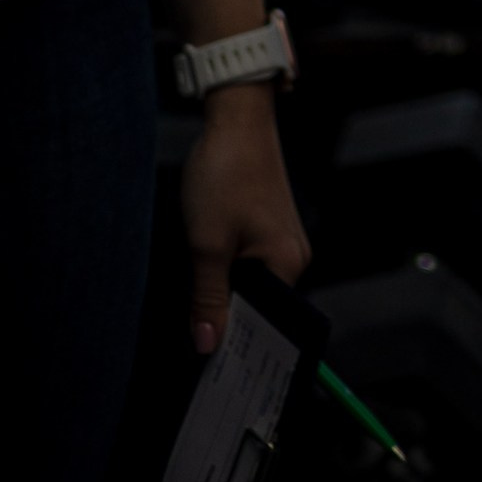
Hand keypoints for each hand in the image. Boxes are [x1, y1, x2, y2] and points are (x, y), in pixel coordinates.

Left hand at [182, 85, 308, 354]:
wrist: (236, 117)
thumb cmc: (226, 174)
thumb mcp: (207, 244)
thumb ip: (207, 298)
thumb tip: (207, 346)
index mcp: (287, 263)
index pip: (263, 322)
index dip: (231, 344)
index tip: (202, 365)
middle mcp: (292, 253)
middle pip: (256, 305)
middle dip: (224, 320)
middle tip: (189, 341)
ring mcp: (280, 238)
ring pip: (247, 285)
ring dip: (220, 294)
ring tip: (191, 305)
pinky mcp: (266, 225)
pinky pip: (246, 264)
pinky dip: (224, 273)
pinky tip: (201, 271)